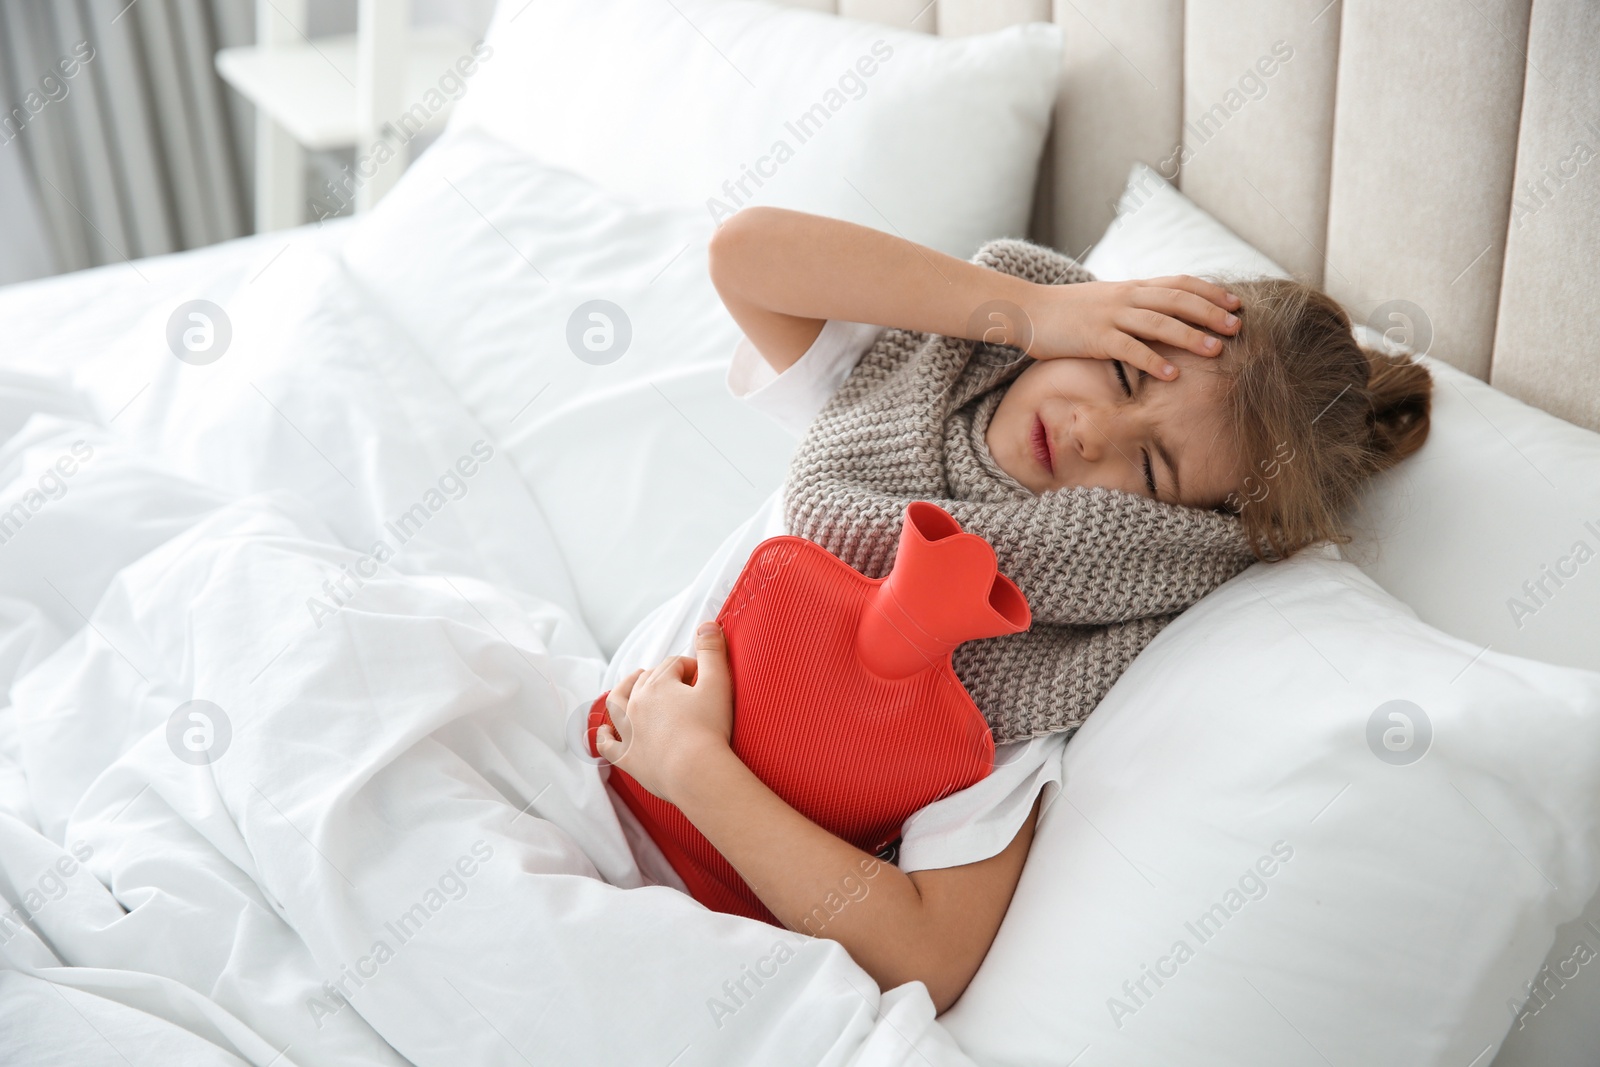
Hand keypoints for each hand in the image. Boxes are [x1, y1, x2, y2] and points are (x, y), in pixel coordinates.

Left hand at [594, 621, 733, 804]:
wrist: (696, 771)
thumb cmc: (709, 729)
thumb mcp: (717, 683)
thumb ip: (712, 652)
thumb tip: (707, 623)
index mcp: (658, 684)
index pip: (673, 665)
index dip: (691, 668)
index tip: (705, 678)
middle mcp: (637, 703)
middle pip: (646, 680)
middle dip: (660, 677)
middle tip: (678, 685)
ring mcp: (629, 730)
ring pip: (617, 703)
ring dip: (622, 691)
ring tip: (628, 687)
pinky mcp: (628, 757)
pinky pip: (608, 745)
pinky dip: (604, 737)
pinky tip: (604, 732)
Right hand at [1015, 275, 1241, 380]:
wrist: (1027, 310)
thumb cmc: (1066, 311)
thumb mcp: (1105, 300)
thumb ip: (1133, 304)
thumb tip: (1161, 315)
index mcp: (1131, 287)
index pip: (1179, 283)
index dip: (1210, 292)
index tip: (1235, 303)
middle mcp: (1126, 297)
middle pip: (1178, 300)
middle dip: (1210, 313)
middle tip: (1237, 327)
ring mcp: (1111, 316)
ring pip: (1160, 323)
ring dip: (1190, 337)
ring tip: (1215, 350)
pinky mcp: (1095, 338)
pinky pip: (1130, 349)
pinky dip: (1153, 361)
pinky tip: (1172, 375)